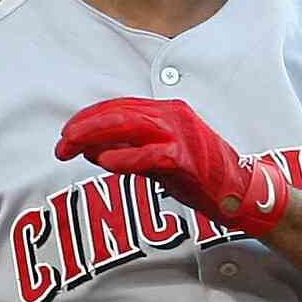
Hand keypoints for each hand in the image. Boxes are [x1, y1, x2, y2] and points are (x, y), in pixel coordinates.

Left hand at [54, 98, 287, 236]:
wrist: (241, 194)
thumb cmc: (201, 178)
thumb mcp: (157, 161)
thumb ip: (127, 152)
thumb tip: (90, 150)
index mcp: (165, 111)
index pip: (117, 108)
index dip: (86, 120)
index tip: (64, 138)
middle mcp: (172, 115)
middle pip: (117, 112)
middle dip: (83, 126)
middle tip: (60, 144)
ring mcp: (181, 134)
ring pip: (129, 125)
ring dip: (94, 136)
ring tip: (71, 148)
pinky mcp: (187, 158)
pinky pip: (150, 154)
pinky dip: (125, 158)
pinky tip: (105, 164)